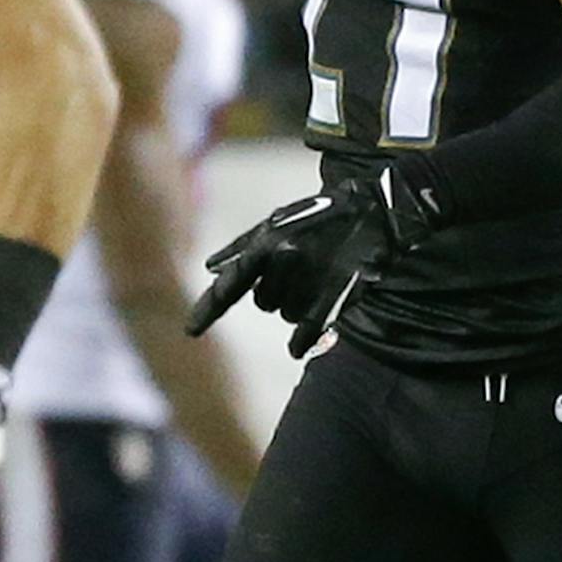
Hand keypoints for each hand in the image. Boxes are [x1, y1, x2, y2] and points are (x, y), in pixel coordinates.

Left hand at [189, 161, 438, 360]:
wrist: (371, 212)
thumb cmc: (318, 218)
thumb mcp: (277, 223)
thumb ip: (241, 247)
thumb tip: (210, 268)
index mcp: (266, 242)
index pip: (231, 284)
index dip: (208, 309)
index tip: (190, 331)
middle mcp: (286, 260)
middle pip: (264, 303)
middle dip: (275, 294)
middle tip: (298, 273)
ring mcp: (311, 278)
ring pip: (287, 314)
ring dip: (296, 306)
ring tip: (316, 280)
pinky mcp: (336, 294)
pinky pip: (308, 329)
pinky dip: (301, 341)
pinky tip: (296, 348)